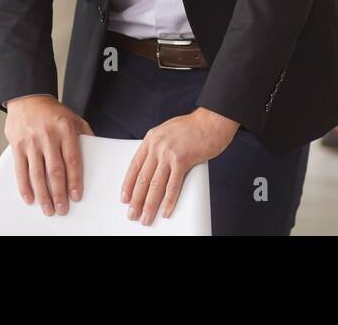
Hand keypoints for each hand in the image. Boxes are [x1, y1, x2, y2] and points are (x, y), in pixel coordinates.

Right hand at [4, 95, 93, 215]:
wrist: (28, 97)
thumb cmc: (53, 111)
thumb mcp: (74, 118)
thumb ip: (85, 135)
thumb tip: (97, 152)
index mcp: (65, 130)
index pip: (72, 160)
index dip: (75, 180)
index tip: (77, 196)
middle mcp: (48, 137)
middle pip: (55, 171)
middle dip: (59, 193)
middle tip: (62, 209)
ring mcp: (31, 142)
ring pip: (37, 174)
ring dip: (43, 194)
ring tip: (48, 208)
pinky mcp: (17, 145)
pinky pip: (20, 170)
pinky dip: (24, 187)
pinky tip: (30, 198)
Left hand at [121, 107, 238, 224]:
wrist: (213, 120)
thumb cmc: (195, 127)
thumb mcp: (168, 132)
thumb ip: (159, 148)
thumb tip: (154, 170)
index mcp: (151, 138)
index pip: (134, 166)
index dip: (128, 185)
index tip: (125, 199)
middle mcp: (157, 145)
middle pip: (143, 178)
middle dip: (136, 200)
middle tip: (133, 214)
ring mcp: (169, 152)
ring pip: (155, 185)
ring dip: (149, 204)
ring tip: (146, 217)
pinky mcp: (183, 160)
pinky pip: (173, 185)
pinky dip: (169, 201)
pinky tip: (165, 210)